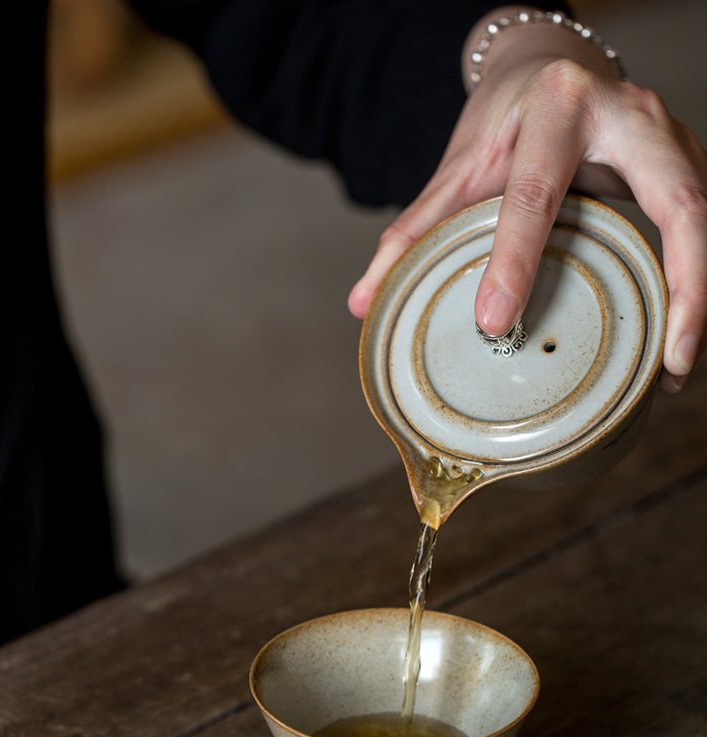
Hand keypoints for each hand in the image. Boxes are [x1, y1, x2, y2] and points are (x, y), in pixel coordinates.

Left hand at [348, 7, 706, 392]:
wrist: (549, 68)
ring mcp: (668, 138)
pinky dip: (690, 285)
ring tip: (674, 368)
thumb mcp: (458, 167)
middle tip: (669, 360)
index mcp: (558, 108)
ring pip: (701, 219)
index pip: (535, 193)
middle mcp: (628, 115)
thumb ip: (414, 231)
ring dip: (696, 296)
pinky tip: (674, 340)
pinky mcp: (684, 164)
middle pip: (678, 203)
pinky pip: (700, 228)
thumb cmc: (506, 120)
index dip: (514, 260)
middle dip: (683, 284)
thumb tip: (363, 301)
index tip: (495, 322)